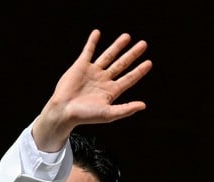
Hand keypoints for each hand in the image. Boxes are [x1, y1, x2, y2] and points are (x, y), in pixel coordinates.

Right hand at [32, 29, 152, 151]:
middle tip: (144, 44)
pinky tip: (97, 33)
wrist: (64, 110)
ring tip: (127, 36)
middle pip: (122, 64)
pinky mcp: (80, 66)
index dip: (140, 70)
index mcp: (112, 91)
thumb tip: (143, 105)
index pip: (130, 78)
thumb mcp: (109, 114)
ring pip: (108, 55)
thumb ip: (126, 109)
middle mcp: (104, 80)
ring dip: (117, 46)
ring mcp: (93, 72)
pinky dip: (92, 42)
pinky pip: (88, 51)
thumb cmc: (86, 115)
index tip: (149, 62)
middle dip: (133, 54)